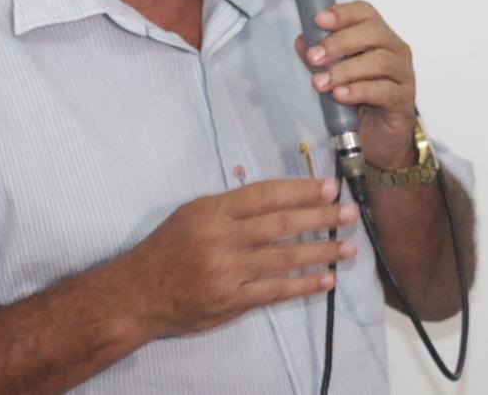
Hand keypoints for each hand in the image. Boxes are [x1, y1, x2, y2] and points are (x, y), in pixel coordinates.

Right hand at [117, 178, 358, 338]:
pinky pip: (275, 292)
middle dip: (320, 217)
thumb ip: (230, 208)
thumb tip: (276, 199)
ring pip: (284, 258)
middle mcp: (222, 238)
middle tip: (349, 212)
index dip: (300, 190)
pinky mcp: (231, 300)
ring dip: (321, 251)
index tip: (329, 186)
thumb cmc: (166, 249)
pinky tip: (326, 279)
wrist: (137, 293)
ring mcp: (228, 271)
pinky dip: (303, 285)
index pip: (265, 195)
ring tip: (348, 247)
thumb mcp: (192, 214)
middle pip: (280, 224)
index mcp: (212, 211)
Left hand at [293, 1, 417, 168]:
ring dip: (345, 70)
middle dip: (339, 42)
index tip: (319, 20)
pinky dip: (359, 91)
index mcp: (379, 37)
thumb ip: (320, 57)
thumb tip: (301, 41)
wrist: (378, 139)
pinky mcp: (404, 100)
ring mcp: (403, 74)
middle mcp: (395, 50)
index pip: (366, 13)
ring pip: (379, 61)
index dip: (343, 13)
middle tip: (314, 57)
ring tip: (321, 83)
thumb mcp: (333, 74)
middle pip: (373, 33)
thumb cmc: (358, 100)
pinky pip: (384, 90)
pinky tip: (340, 96)